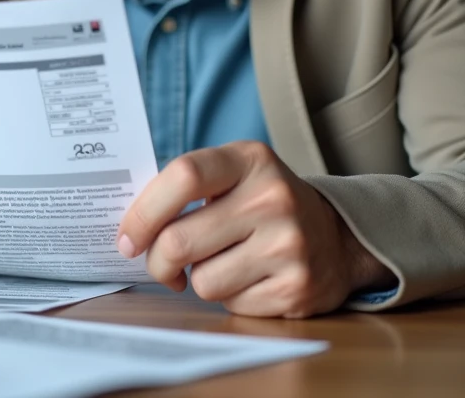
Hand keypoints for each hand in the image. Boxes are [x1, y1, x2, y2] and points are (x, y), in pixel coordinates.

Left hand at [116, 142, 394, 317]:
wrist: (338, 237)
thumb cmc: (263, 204)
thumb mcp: (234, 174)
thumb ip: (184, 187)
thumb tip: (128, 230)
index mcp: (250, 160)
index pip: (183, 177)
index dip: (143, 212)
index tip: (126, 238)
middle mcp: (273, 198)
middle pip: (180, 240)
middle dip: (157, 260)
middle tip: (161, 263)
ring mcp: (289, 245)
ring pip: (202, 280)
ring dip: (197, 279)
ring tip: (220, 262)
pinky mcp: (297, 288)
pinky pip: (231, 304)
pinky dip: (228, 296)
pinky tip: (248, 279)